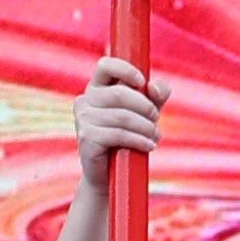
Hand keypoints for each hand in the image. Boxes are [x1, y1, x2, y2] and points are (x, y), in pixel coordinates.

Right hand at [71, 54, 163, 189]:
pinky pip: (118, 134)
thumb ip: (155, 95)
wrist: (111, 175)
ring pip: (122, 116)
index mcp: (98, 87)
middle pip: (120, 93)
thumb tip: (154, 87)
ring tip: (155, 137)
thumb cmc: (128, 138)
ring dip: (146, 127)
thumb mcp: (146, 112)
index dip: (125, 70)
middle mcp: (86, 100)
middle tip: (156, 119)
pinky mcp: (86, 137)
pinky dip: (139, 140)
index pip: (105, 65)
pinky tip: (149, 146)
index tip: (142, 82)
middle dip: (145, 106)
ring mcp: (83, 118)